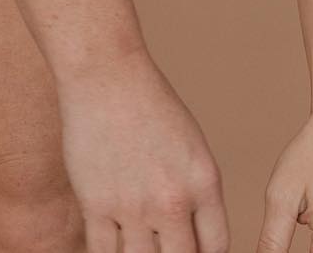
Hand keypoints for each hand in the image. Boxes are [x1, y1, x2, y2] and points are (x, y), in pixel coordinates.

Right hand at [56, 47, 230, 252]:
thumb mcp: (190, 144)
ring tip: (138, 244)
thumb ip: (194, 189)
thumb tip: (190, 230)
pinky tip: (110, 245)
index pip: (216, 246)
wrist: (107, 76)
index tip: (191, 250)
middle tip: (164, 245)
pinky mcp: (96, 204)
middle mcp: (173, 200)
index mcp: (204, 181)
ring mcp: (133, 206)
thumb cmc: (149, 103)